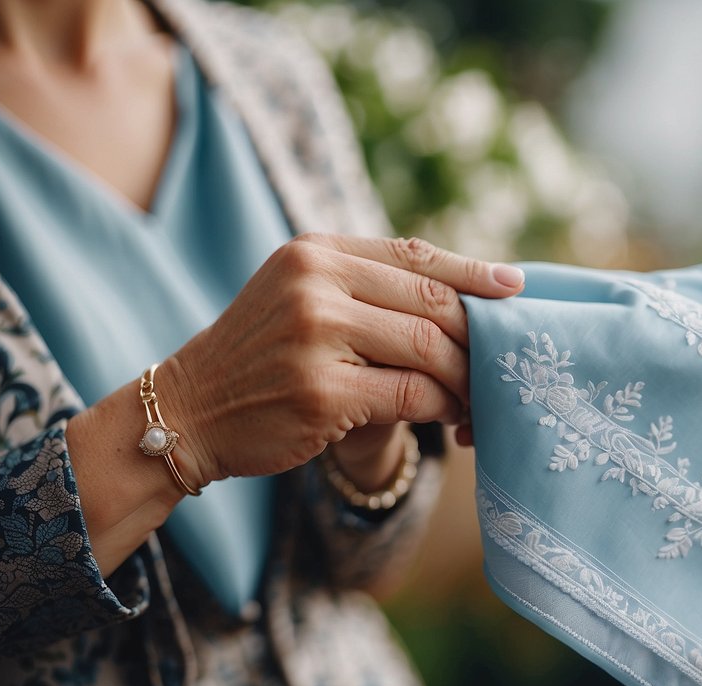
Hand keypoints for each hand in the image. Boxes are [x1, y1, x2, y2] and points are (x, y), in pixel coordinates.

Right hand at [159, 234, 523, 486]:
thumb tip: (461, 294)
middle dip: (476, 337)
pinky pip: (412, 394)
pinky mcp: (321, 391)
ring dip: (465, 378)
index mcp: (316, 251)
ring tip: (476, 396)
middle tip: (501, 362)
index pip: (415, 255)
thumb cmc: (259, 358)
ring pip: (430, 349)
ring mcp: (316, 335)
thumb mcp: (301, 297)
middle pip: (432, 303)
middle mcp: (315, 282)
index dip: (473, 272)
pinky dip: (442, 408)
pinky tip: (450, 418)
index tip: (515, 287)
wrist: (187, 411)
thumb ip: (366, 288)